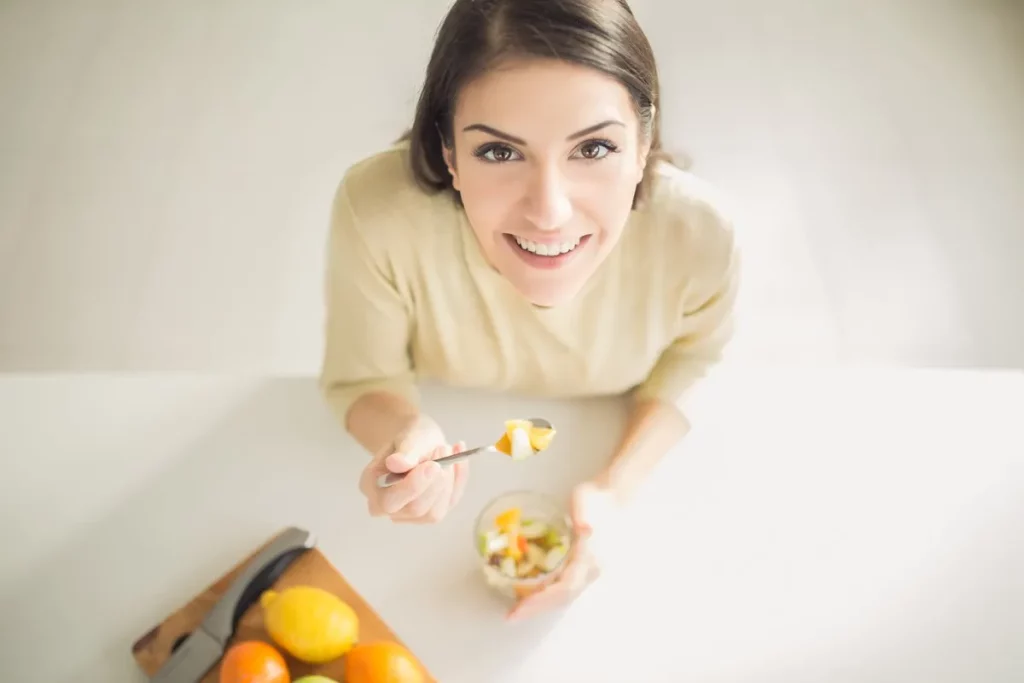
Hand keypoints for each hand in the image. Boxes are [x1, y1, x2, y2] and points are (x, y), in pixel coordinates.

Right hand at [358, 415, 469, 522]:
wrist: (420, 441)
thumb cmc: (411, 439)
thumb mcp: (409, 437)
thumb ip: (404, 452)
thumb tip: (396, 463)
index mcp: (371, 486)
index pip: (389, 501)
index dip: (412, 487)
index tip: (432, 466)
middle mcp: (386, 507)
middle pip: (415, 509)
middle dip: (435, 482)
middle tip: (443, 449)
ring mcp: (409, 515)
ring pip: (434, 513)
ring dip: (448, 481)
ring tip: (447, 450)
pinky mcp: (431, 514)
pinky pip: (449, 504)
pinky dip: (458, 481)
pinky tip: (457, 461)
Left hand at [506, 482, 615, 620]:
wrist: (612, 498)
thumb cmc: (595, 498)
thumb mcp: (587, 499)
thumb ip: (584, 513)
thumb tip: (585, 528)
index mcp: (591, 558)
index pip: (565, 587)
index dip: (541, 600)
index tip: (519, 607)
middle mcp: (591, 571)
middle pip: (562, 598)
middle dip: (536, 608)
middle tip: (511, 615)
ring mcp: (587, 572)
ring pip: (562, 597)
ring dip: (539, 605)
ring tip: (517, 610)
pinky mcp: (581, 570)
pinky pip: (562, 589)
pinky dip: (544, 596)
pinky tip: (529, 596)